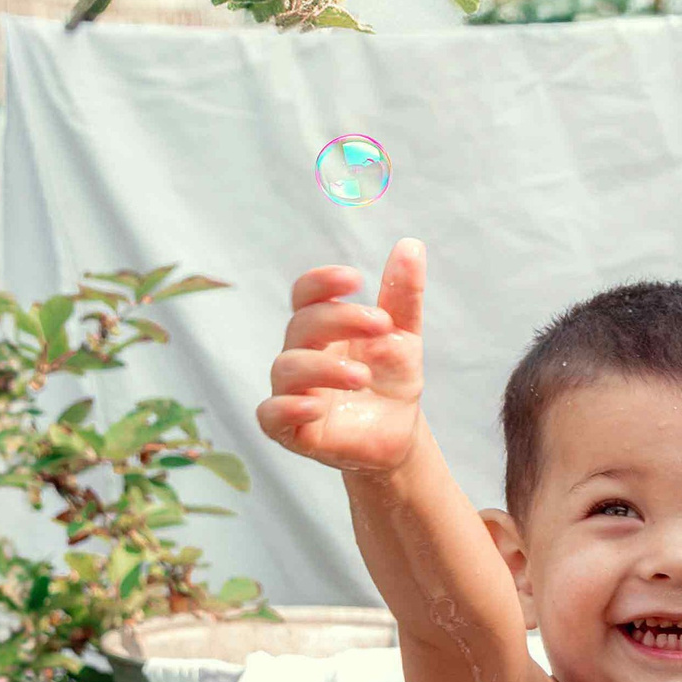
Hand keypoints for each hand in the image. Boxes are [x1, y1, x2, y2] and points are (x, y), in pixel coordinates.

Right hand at [255, 239, 425, 474]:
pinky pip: (271, 416)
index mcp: (324, 329)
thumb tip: (411, 244)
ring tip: (362, 376)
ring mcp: (293, 392)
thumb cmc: (393, 381)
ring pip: (286, 368)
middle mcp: (302, 355)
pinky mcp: (292, 431)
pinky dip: (288, 408)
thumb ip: (403, 296)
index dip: (322, 282)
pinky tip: (317, 406)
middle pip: (301, 325)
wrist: (399, 436)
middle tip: (382, 326)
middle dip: (340, 320)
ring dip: (323, 367)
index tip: (355, 279)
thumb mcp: (404, 337)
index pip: (306, 296)